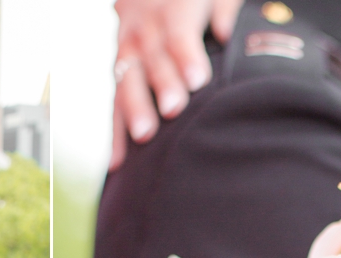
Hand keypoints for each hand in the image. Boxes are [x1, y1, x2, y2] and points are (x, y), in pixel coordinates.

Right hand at [111, 0, 243, 168]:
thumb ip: (222, 9)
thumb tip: (226, 32)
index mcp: (172, 5)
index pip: (178, 32)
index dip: (186, 55)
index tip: (197, 80)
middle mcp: (144, 25)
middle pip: (152, 56)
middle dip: (161, 83)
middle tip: (172, 109)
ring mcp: (126, 47)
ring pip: (127, 78)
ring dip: (134, 108)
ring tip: (143, 136)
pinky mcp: (119, 70)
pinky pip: (115, 99)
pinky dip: (115, 131)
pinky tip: (117, 160)